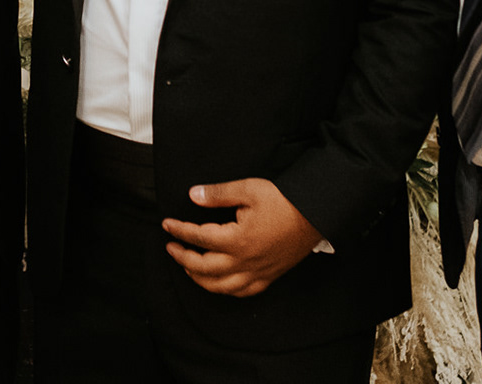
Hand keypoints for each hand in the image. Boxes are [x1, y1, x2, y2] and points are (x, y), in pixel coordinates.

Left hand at [161, 178, 322, 297]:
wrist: (315, 214)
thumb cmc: (283, 200)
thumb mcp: (248, 189)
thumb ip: (218, 194)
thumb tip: (193, 195)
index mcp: (237, 239)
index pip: (199, 237)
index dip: (179, 231)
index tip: (167, 225)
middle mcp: (245, 261)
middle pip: (204, 268)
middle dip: (183, 258)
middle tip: (171, 248)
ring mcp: (257, 272)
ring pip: (221, 286)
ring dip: (200, 279)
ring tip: (188, 267)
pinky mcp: (269, 276)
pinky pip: (244, 291)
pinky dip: (226, 290)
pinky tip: (220, 283)